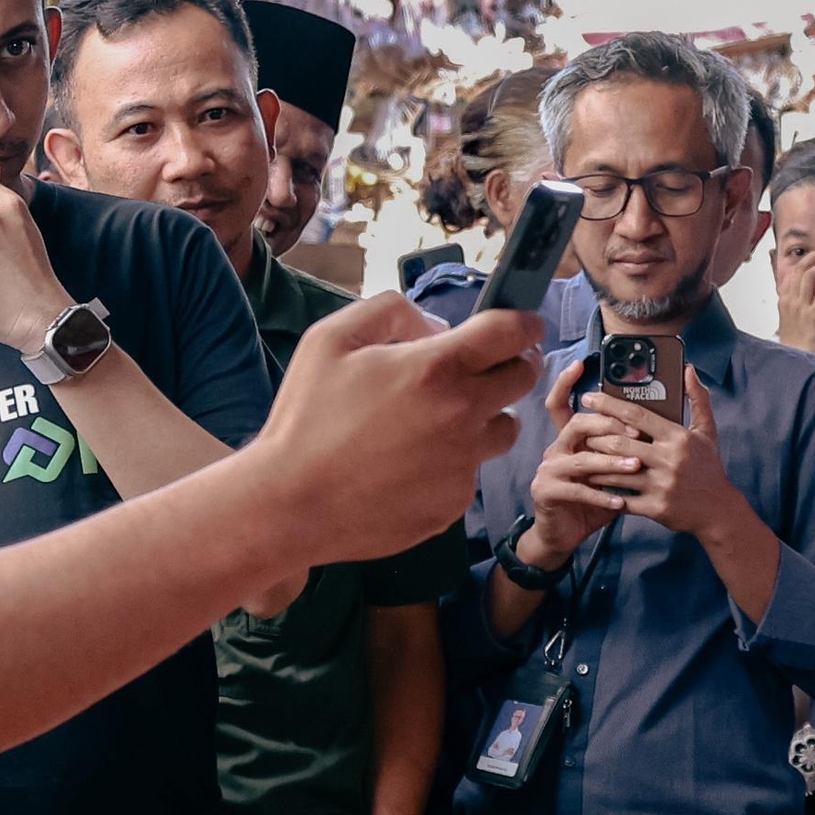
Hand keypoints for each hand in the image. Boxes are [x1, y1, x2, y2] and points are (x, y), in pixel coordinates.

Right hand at [257, 294, 543, 566]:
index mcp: (436, 369)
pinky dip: (453, 461)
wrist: (290, 503)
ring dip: (486, 416)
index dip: (524, 322)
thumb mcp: (331, 339)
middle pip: (523, 378)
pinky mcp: (453, 503)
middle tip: (486, 366)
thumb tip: (435, 325)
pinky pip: (470, 472)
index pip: (513, 332)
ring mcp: (462, 464)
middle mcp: (462, 415)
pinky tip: (410, 463)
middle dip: (512, 364)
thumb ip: (389, 311)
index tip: (524, 324)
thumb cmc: (305, 417)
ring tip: (440, 419)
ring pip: (504, 429)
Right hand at [521, 358, 634, 561]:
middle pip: (576, 424)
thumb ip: (629, 448)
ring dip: (610, 463)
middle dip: (607, 426)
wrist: (566, 534)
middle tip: (636, 433)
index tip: (580, 363)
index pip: (561, 402)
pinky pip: (576, 491)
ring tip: (635, 467)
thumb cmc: (595, 498)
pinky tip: (621, 501)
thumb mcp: (614, 471)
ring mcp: (548, 470)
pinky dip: (600, 496)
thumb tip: (658, 424)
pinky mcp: (546, 492)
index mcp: (570, 438)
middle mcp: (556, 448)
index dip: (565, 382)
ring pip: (580, 459)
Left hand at [588, 370, 747, 544]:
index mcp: (677, 437)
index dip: (609, 404)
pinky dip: (606, 491)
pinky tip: (596, 484)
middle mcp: (668, 460)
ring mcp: (660, 485)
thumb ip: (697, 398)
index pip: (637, 415)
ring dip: (596, 463)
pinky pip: (621, 498)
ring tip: (584, 455)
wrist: (718, 510)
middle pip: (620, 442)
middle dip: (596, 436)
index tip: (590, 397)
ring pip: (615, 471)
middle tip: (583, 430)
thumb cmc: (708, 468)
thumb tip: (688, 370)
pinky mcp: (654, 507)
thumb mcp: (707, 431)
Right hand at [773, 250, 814, 353]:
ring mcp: (801, 308)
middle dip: (814, 259)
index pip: (790, 274)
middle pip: (800, 270)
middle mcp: (790, 302)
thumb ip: (794, 308)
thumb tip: (800, 298)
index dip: (802, 263)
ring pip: (811, 275)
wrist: (799, 364)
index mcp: (783, 303)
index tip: (813, 260)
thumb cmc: (798, 347)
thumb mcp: (790, 323)